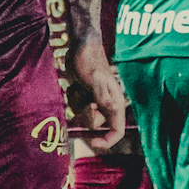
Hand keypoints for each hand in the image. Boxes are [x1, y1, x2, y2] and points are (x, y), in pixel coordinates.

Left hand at [66, 36, 129, 150]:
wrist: (81, 46)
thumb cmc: (90, 60)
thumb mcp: (95, 78)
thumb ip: (102, 96)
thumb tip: (113, 110)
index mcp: (115, 102)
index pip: (117, 131)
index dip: (107, 141)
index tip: (92, 142)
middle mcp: (107, 104)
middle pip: (96, 125)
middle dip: (86, 115)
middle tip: (85, 98)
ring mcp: (95, 100)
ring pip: (83, 117)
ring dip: (76, 105)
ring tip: (78, 88)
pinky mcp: (84, 95)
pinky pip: (75, 108)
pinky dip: (72, 99)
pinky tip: (74, 86)